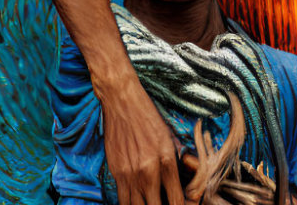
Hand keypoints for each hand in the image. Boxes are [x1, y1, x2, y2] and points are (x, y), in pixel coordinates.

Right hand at [98, 75, 183, 204]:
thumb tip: (179, 182)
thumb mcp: (169, 136)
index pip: (176, 198)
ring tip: (152, 202)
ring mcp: (130, 174)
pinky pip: (123, 200)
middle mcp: (149, 170)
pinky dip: (130, 204)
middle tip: (166, 204)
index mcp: (167, 159)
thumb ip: (174, 160)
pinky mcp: (116, 173)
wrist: (122, 101)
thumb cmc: (149, 116)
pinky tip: (137, 201)